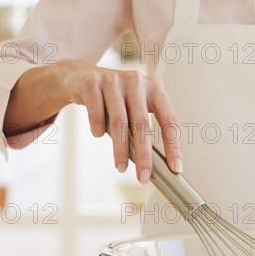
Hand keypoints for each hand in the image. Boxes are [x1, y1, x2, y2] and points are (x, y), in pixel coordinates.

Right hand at [55, 59, 181, 183]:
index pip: (169, 120)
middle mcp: (137, 81)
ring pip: (119, 122)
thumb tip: (153, 166)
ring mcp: (113, 79)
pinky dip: (98, 129)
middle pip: (143, 125)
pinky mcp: (92, 81)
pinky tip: (98, 133)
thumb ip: (143, 129)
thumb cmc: (114, 100)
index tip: (175, 168)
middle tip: (143, 177)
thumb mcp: (134, 108)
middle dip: (144, 155)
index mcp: (155, 88)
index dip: (173, 146)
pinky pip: (96, 113)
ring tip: (121, 168)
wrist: (79, 78)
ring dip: (120, 150)